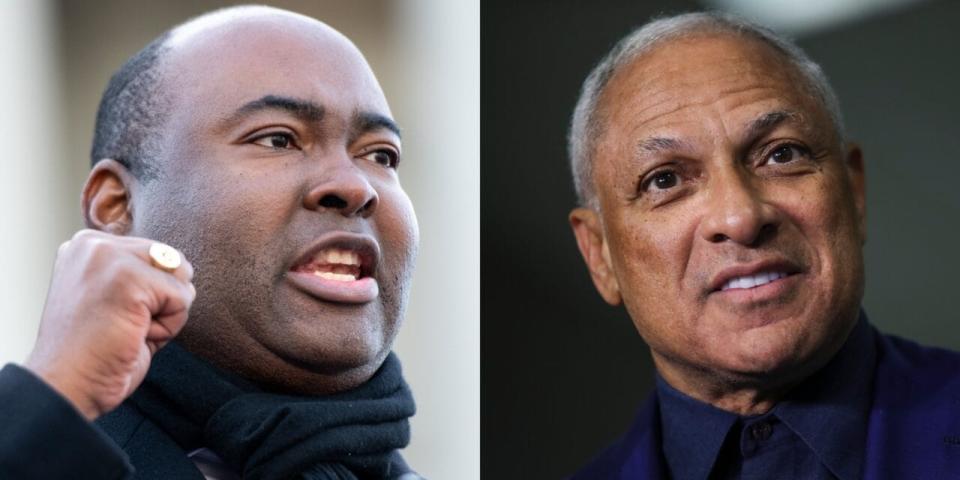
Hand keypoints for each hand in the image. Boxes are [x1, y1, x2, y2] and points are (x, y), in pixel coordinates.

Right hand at [24, 229, 195, 420]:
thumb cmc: (95, 352)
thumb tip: (183, 266)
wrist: (68, 386)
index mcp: (88, 246)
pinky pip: (182, 298)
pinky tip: (133, 337)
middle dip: (162, 302)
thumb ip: (142, 274)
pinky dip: (167, 327)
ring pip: (180, 279)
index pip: (159, 255)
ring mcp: (109, 257)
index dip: (152, 295)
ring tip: (127, 330)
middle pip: (175, 262)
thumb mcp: (116, 299)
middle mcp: (95, 244)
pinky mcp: (128, 278)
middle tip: (123, 326)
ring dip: (165, 315)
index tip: (113, 316)